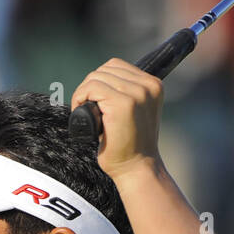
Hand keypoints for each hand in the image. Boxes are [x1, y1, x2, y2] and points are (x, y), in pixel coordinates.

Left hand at [70, 59, 162, 177]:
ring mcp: (137, 94)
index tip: (94, 100)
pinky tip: (81, 113)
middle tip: (87, 108)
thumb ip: (126, 91)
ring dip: (83, 93)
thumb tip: (99, 78)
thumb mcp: (135, 110)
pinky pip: (91, 88)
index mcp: (153, 84)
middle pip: (105, 69)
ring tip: (85, 112)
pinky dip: (80, 98)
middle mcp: (148, 86)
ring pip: (96, 77)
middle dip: (90, 87)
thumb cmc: (131, 144)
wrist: (137, 168)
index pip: (116, 66)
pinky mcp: (123, 104)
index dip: (99, 81)